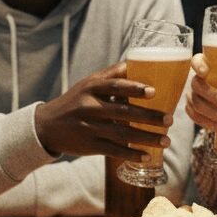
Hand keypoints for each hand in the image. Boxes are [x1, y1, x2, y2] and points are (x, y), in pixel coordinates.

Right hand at [33, 62, 170, 160]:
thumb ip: (111, 74)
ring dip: (146, 138)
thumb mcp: (88, 84)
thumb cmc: (74, 101)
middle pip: (124, 113)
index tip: (154, 92)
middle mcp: (90, 108)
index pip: (115, 86)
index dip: (135, 88)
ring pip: (122, 134)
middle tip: (169, 120)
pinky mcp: (89, 146)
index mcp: (91, 88)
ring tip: (166, 140)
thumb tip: (137, 61)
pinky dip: (131, 154)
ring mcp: (89, 128)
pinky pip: (114, 150)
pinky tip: (147, 156)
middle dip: (149, 117)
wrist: (47, 126)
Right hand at [184, 52, 216, 132]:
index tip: (205, 72)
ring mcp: (192, 95)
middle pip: (196, 85)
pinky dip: (209, 124)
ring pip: (196, 105)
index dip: (198, 66)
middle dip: (210, 94)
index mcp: (206, 64)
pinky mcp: (192, 109)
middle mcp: (196, 79)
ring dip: (212, 114)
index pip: (196, 61)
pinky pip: (196, 118)